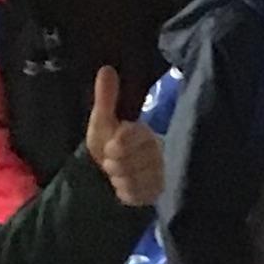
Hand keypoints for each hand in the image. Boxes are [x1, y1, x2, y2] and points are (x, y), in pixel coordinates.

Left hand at [83, 64, 163, 206]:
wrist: (108, 178)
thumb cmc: (108, 146)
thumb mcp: (103, 122)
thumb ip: (106, 98)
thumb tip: (106, 68)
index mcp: (145, 132)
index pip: (138, 135)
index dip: (123, 142)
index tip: (110, 148)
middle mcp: (157, 151)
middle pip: (137, 160)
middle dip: (118, 164)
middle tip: (111, 164)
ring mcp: (160, 173)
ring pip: (138, 178)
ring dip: (121, 179)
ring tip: (117, 176)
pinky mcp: (157, 193)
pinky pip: (140, 195)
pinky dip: (127, 193)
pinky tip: (123, 188)